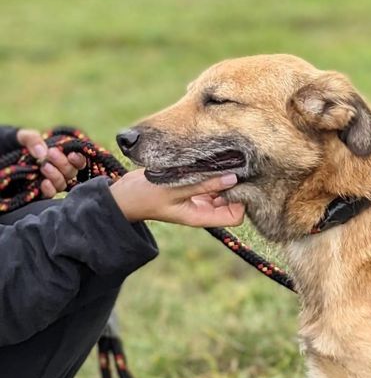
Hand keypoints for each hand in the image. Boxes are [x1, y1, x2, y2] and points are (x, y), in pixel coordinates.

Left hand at [16, 128, 85, 198]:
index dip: (78, 160)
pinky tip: (43, 183)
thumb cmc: (9, 144)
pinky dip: (49, 189)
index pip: (77, 161)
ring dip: (56, 176)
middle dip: (63, 164)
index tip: (71, 155)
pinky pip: (50, 194)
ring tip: (43, 166)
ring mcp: (48, 182)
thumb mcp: (19, 137)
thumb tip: (43, 153)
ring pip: (62, 184)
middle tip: (50, 154)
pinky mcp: (37, 192)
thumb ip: (32, 139)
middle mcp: (56, 170)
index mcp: (58, 156)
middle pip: (71, 172)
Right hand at [110, 170, 244, 226]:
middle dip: (234, 187)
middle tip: (232, 166)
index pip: (235, 216)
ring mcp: (198, 198)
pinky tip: (209, 160)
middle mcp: (203, 210)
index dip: (240, 201)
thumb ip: (203, 184)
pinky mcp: (192, 186)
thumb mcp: (174, 189)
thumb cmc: (144, 195)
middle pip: (232, 202)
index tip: (236, 182)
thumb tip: (232, 177)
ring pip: (223, 190)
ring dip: (224, 177)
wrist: (123, 194)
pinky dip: (213, 173)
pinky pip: (210, 181)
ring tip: (222, 161)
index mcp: (200, 217)